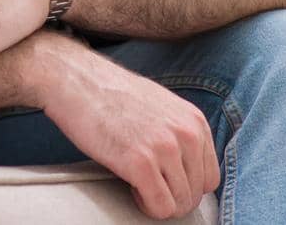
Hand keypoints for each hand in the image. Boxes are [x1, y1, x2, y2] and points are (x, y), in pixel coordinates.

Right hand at [37, 49, 219, 219]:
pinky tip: (131, 188)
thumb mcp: (160, 104)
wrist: (75, 79)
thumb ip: (178, 131)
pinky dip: (146, 206)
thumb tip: (185, 165)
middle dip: (172, 196)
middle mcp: (185, 134)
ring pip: (180, 203)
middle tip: (148, 186)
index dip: (186, 184)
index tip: (166, 181)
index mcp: (193, 120)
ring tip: (137, 185)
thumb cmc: (109, 91)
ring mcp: (164, 148)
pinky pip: (160, 206)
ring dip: (158, 202)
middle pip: (196, 193)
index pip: (210, 176)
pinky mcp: (140, 162)